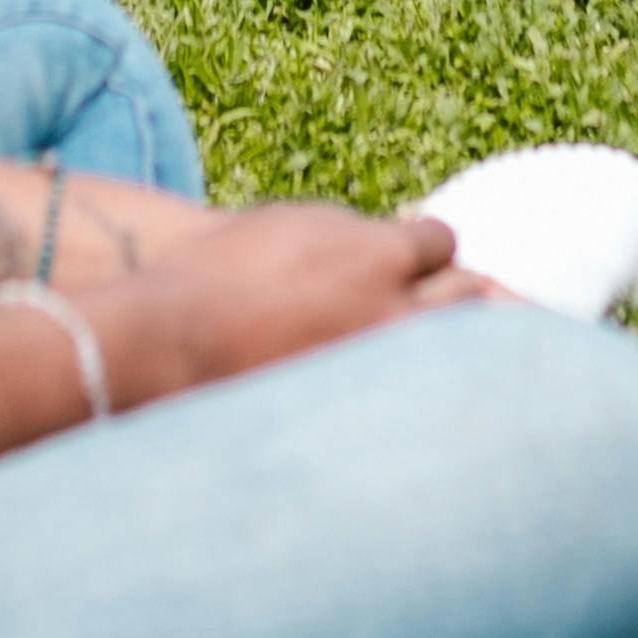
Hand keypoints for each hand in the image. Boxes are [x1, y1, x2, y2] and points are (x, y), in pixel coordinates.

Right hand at [93, 200, 461, 403]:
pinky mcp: (368, 411)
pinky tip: (402, 395)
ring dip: (444, 345)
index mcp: (378, 253)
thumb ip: (353, 234)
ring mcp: (384, 363)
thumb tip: (395, 237)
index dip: (423, 253)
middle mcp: (394, 308)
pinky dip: (417, 392)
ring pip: (453, 352)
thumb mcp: (292, 226)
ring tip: (422, 353)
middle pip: (464, 295)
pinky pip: (416, 399)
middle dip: (448, 295)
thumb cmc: (220, 271)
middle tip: (428, 307)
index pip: (441, 242)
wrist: (174, 339)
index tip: (411, 264)